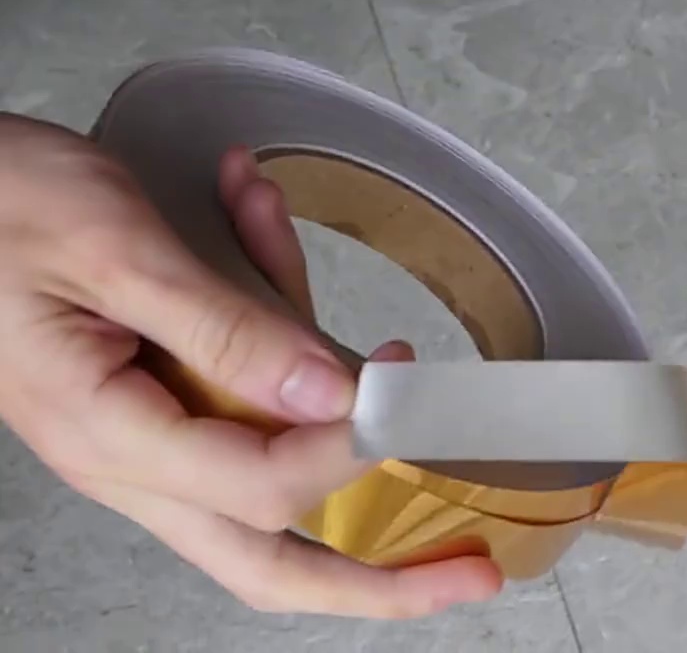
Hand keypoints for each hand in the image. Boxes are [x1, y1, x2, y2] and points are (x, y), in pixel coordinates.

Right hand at [0, 113, 501, 615]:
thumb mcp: (116, 251)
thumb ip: (223, 330)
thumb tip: (330, 394)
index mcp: (111, 433)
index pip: (262, 486)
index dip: (348, 452)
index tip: (408, 398)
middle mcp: (133, 458)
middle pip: (268, 557)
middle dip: (376, 577)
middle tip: (470, 577)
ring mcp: (147, 437)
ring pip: (266, 482)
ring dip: (322, 397)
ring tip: (301, 257)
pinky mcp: (159, 401)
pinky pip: (242, 394)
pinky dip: (269, 314)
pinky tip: (250, 213)